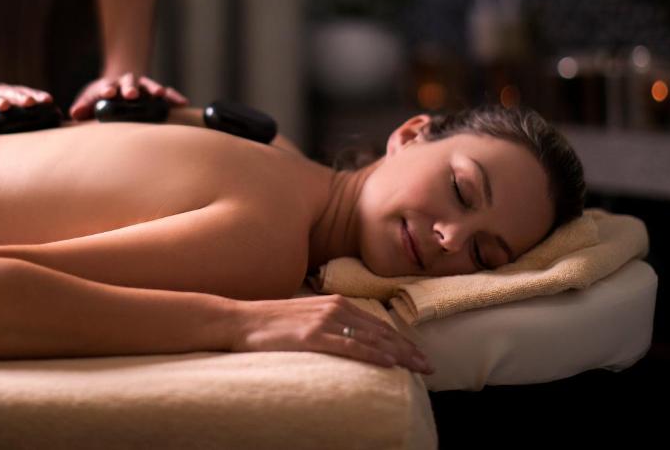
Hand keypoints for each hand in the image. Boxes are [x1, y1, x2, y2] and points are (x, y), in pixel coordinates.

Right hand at [0, 84, 53, 122]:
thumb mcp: (3, 107)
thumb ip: (23, 111)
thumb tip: (55, 119)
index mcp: (3, 93)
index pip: (22, 92)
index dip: (35, 95)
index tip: (49, 100)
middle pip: (7, 94)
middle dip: (19, 97)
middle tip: (31, 102)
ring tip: (5, 106)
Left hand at [69, 72, 188, 120]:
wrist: (118, 85)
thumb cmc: (100, 98)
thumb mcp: (89, 100)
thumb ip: (82, 107)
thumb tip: (74, 114)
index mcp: (109, 86)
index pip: (107, 86)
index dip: (107, 89)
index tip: (108, 94)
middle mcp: (126, 83)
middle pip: (128, 82)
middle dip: (130, 88)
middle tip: (131, 94)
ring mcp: (142, 87)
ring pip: (148, 84)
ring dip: (154, 88)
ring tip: (160, 95)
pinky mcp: (155, 92)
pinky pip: (167, 93)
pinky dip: (173, 96)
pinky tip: (182, 103)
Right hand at [230, 294, 434, 374]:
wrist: (240, 321)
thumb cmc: (270, 324)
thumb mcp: (306, 317)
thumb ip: (328, 324)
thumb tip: (346, 341)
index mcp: (336, 303)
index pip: (377, 324)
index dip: (401, 340)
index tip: (418, 354)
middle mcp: (336, 308)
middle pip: (381, 332)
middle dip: (408, 350)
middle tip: (428, 366)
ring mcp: (325, 321)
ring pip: (371, 339)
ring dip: (399, 354)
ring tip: (417, 367)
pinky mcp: (313, 335)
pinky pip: (350, 346)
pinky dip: (372, 354)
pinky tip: (388, 363)